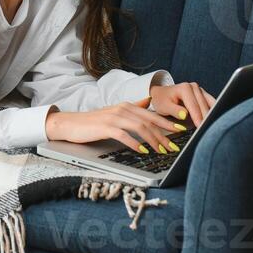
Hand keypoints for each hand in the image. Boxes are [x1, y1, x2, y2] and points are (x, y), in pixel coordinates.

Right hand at [45, 96, 184, 154]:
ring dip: (153, 140)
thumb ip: (132, 108)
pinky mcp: (105, 127)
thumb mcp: (116, 113)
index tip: (181, 130)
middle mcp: (123, 109)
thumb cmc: (94, 122)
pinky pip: (124, 135)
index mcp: (127, 106)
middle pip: (149, 121)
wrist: (71, 124)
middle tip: (174, 146)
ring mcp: (114, 117)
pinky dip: (135, 143)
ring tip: (162, 151)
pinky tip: (142, 151)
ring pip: (139, 127)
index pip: (152, 114)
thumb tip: (147, 101)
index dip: (167, 122)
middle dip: (164, 134)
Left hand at [150, 80, 216, 127]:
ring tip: (212, 126)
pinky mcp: (202, 95)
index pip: (194, 106)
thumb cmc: (161, 100)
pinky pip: (210, 103)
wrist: (161, 94)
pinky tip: (214, 120)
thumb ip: (174, 110)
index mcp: (185, 88)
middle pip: (203, 105)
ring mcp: (199, 90)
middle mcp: (194, 87)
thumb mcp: (164, 106)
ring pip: (209, 104)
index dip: (198, 117)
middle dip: (206, 117)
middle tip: (208, 130)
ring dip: (211, 114)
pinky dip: (212, 111)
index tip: (200, 127)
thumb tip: (184, 115)